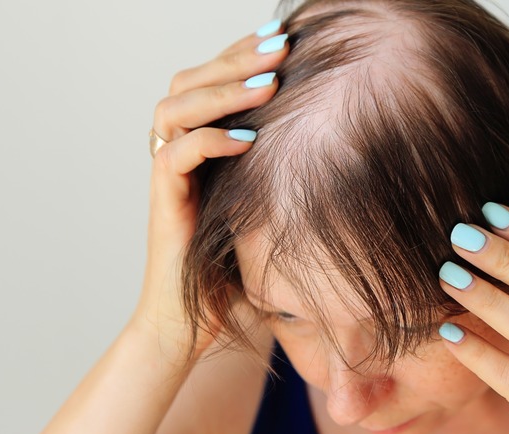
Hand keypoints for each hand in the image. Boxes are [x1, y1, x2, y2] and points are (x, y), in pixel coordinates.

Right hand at [134, 25, 288, 356]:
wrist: (201, 321)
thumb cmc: (241, 266)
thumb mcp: (273, 205)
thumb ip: (289, 169)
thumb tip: (344, 137)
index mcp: (203, 145)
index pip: (212, 80)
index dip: (242, 54)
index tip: (288, 38)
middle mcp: (181, 152)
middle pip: (190, 80)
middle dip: (236, 57)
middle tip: (281, 43)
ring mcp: (170, 177)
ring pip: (174, 107)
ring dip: (221, 89)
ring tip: (269, 83)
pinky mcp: (165, 204)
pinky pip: (174, 156)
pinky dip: (209, 141)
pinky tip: (248, 142)